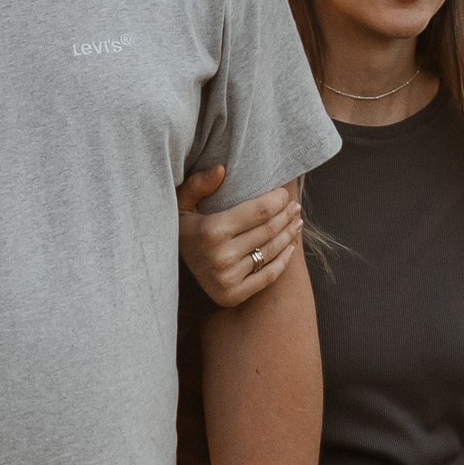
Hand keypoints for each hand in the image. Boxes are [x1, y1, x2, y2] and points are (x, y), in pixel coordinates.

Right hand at [177, 168, 301, 308]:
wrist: (167, 268)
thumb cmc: (182, 227)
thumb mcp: (181, 202)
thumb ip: (199, 183)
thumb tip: (222, 169)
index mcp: (211, 231)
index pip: (260, 211)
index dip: (278, 200)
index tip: (285, 193)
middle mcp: (221, 256)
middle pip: (269, 230)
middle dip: (287, 215)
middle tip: (295, 207)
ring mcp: (227, 278)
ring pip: (271, 251)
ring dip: (289, 235)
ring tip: (296, 222)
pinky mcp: (232, 295)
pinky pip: (268, 276)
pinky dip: (283, 261)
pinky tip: (290, 247)